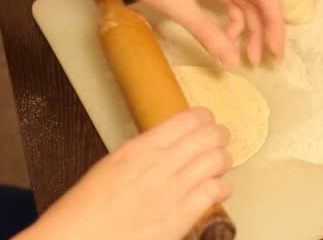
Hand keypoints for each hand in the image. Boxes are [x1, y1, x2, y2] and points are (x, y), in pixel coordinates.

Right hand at [16, 108, 231, 239]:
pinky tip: (220, 188)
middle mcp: (159, 164)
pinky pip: (214, 191)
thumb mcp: (113, 165)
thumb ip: (144, 154)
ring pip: (216, 161)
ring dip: (223, 160)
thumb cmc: (86, 208)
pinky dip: (223, 187)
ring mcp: (172, 191)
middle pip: (208, 136)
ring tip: (220, 164)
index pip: (187, 120)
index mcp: (140, 148)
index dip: (204, 118)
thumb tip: (170, 147)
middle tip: (220, 141)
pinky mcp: (180, 217)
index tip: (208, 122)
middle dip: (219, 136)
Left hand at [101, 0, 284, 67]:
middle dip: (264, 29)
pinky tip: (226, 37)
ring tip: (245, 56)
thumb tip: (233, 64)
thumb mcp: (180, 8)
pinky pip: (228, 0)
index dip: (275, 25)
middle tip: (264, 59)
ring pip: (244, 1)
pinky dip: (230, 19)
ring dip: (247, 28)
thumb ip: (210, 35)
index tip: (275, 52)